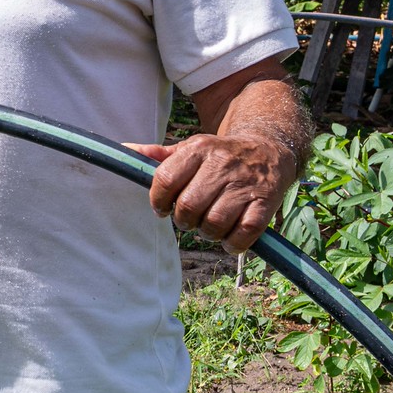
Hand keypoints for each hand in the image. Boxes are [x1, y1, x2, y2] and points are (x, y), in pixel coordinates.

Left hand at [129, 133, 297, 252]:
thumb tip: (124, 149)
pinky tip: (229, 238)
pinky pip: (244, 233)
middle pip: (188, 207)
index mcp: (198, 149)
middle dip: (183, 221)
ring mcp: (244, 185)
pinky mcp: (266, 202)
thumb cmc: (220, 155)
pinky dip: (233, 244)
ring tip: (210, 226)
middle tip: (189, 219)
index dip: (158, 201)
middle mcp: (221, 164)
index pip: (165, 179)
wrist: (269, 149)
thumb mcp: (191, 148)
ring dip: (208, 233)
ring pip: (214, 223)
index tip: (162, 209)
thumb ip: (158, 155)